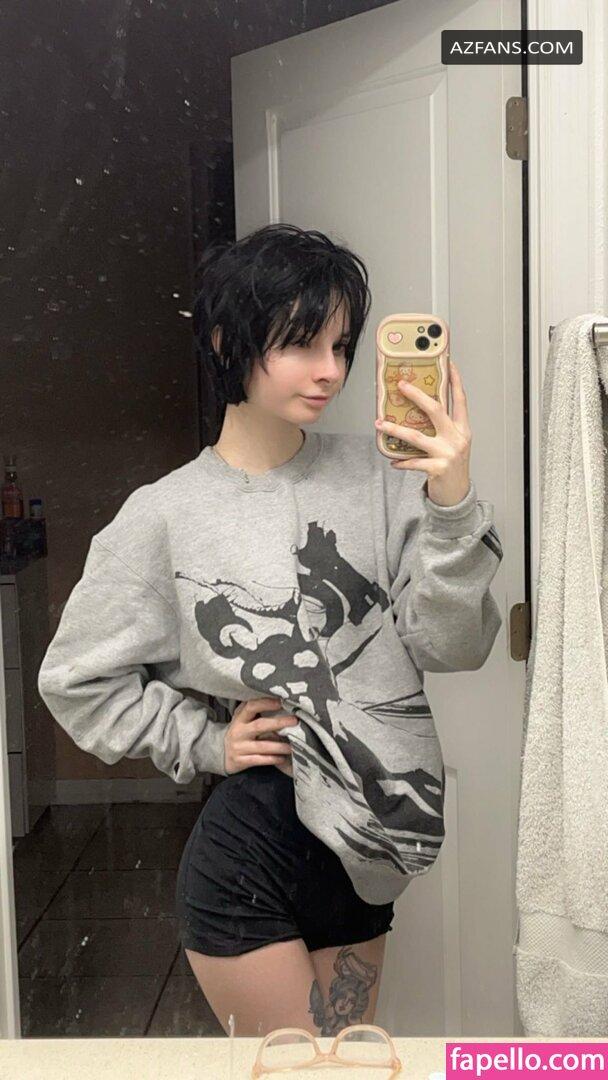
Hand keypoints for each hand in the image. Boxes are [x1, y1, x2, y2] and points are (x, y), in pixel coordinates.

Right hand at [224, 697, 297, 774]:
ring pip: (262, 746)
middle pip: (259, 725)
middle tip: (294, 721)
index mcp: (239, 719)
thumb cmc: (239, 734)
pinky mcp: (241, 761)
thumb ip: (254, 712)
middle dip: (278, 723)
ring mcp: (239, 747)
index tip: (281, 702)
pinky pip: (259, 760)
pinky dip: (272, 759)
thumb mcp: (242, 721)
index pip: (251, 706)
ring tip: (292, 746)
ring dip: (279, 746)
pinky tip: (282, 758)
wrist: (221, 754)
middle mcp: (238, 732)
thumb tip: (279, 702)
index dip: (266, 703)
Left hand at [375, 359, 471, 505]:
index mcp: (462, 429)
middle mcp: (457, 438)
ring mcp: (448, 453)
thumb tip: (418, 410)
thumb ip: (442, 428)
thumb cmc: (452, 466)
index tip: (449, 363)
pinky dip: (401, 461)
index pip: (460, 400)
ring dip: (395, 429)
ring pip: (417, 437)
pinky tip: (391, 460)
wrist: (457, 495)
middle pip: (436, 410)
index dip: (456, 381)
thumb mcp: (453, 443)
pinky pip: (414, 462)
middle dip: (417, 395)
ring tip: (380, 424)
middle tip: (401, 386)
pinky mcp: (438, 469)